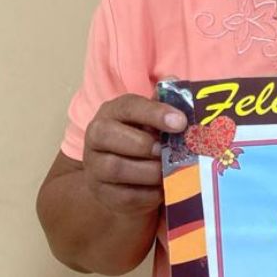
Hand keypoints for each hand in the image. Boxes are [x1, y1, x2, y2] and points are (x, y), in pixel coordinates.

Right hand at [83, 94, 187, 215]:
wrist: (124, 178)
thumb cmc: (143, 139)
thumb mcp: (152, 120)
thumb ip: (163, 102)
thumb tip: (175, 80)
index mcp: (111, 112)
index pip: (128, 106)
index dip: (154, 113)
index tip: (181, 122)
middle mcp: (96, 136)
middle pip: (110, 136)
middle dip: (144, 144)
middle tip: (166, 151)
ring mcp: (95, 167)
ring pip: (115, 168)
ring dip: (148, 171)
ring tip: (167, 170)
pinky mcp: (103, 194)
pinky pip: (125, 196)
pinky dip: (148, 194)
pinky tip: (161, 188)